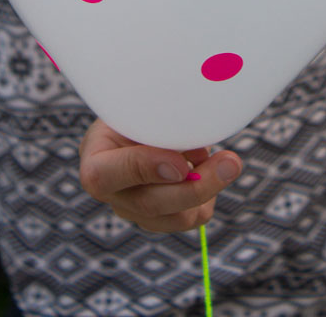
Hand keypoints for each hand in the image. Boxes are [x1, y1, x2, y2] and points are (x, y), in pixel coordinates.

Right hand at [79, 118, 241, 232]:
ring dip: (209, 187)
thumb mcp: (138, 105)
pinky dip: (208, 193)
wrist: (140, 120)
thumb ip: (157, 122)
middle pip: (150, 203)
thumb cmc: (138, 107)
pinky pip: (192, 217)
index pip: (105, 175)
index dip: (144, 169)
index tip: (181, 161)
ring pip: (177, 217)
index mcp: (95, 161)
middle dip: (196, 185)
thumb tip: (195, 143)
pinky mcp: (162, 219)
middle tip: (230, 162)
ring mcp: (136, 212)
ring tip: (226, 159)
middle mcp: (112, 195)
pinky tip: (209, 166)